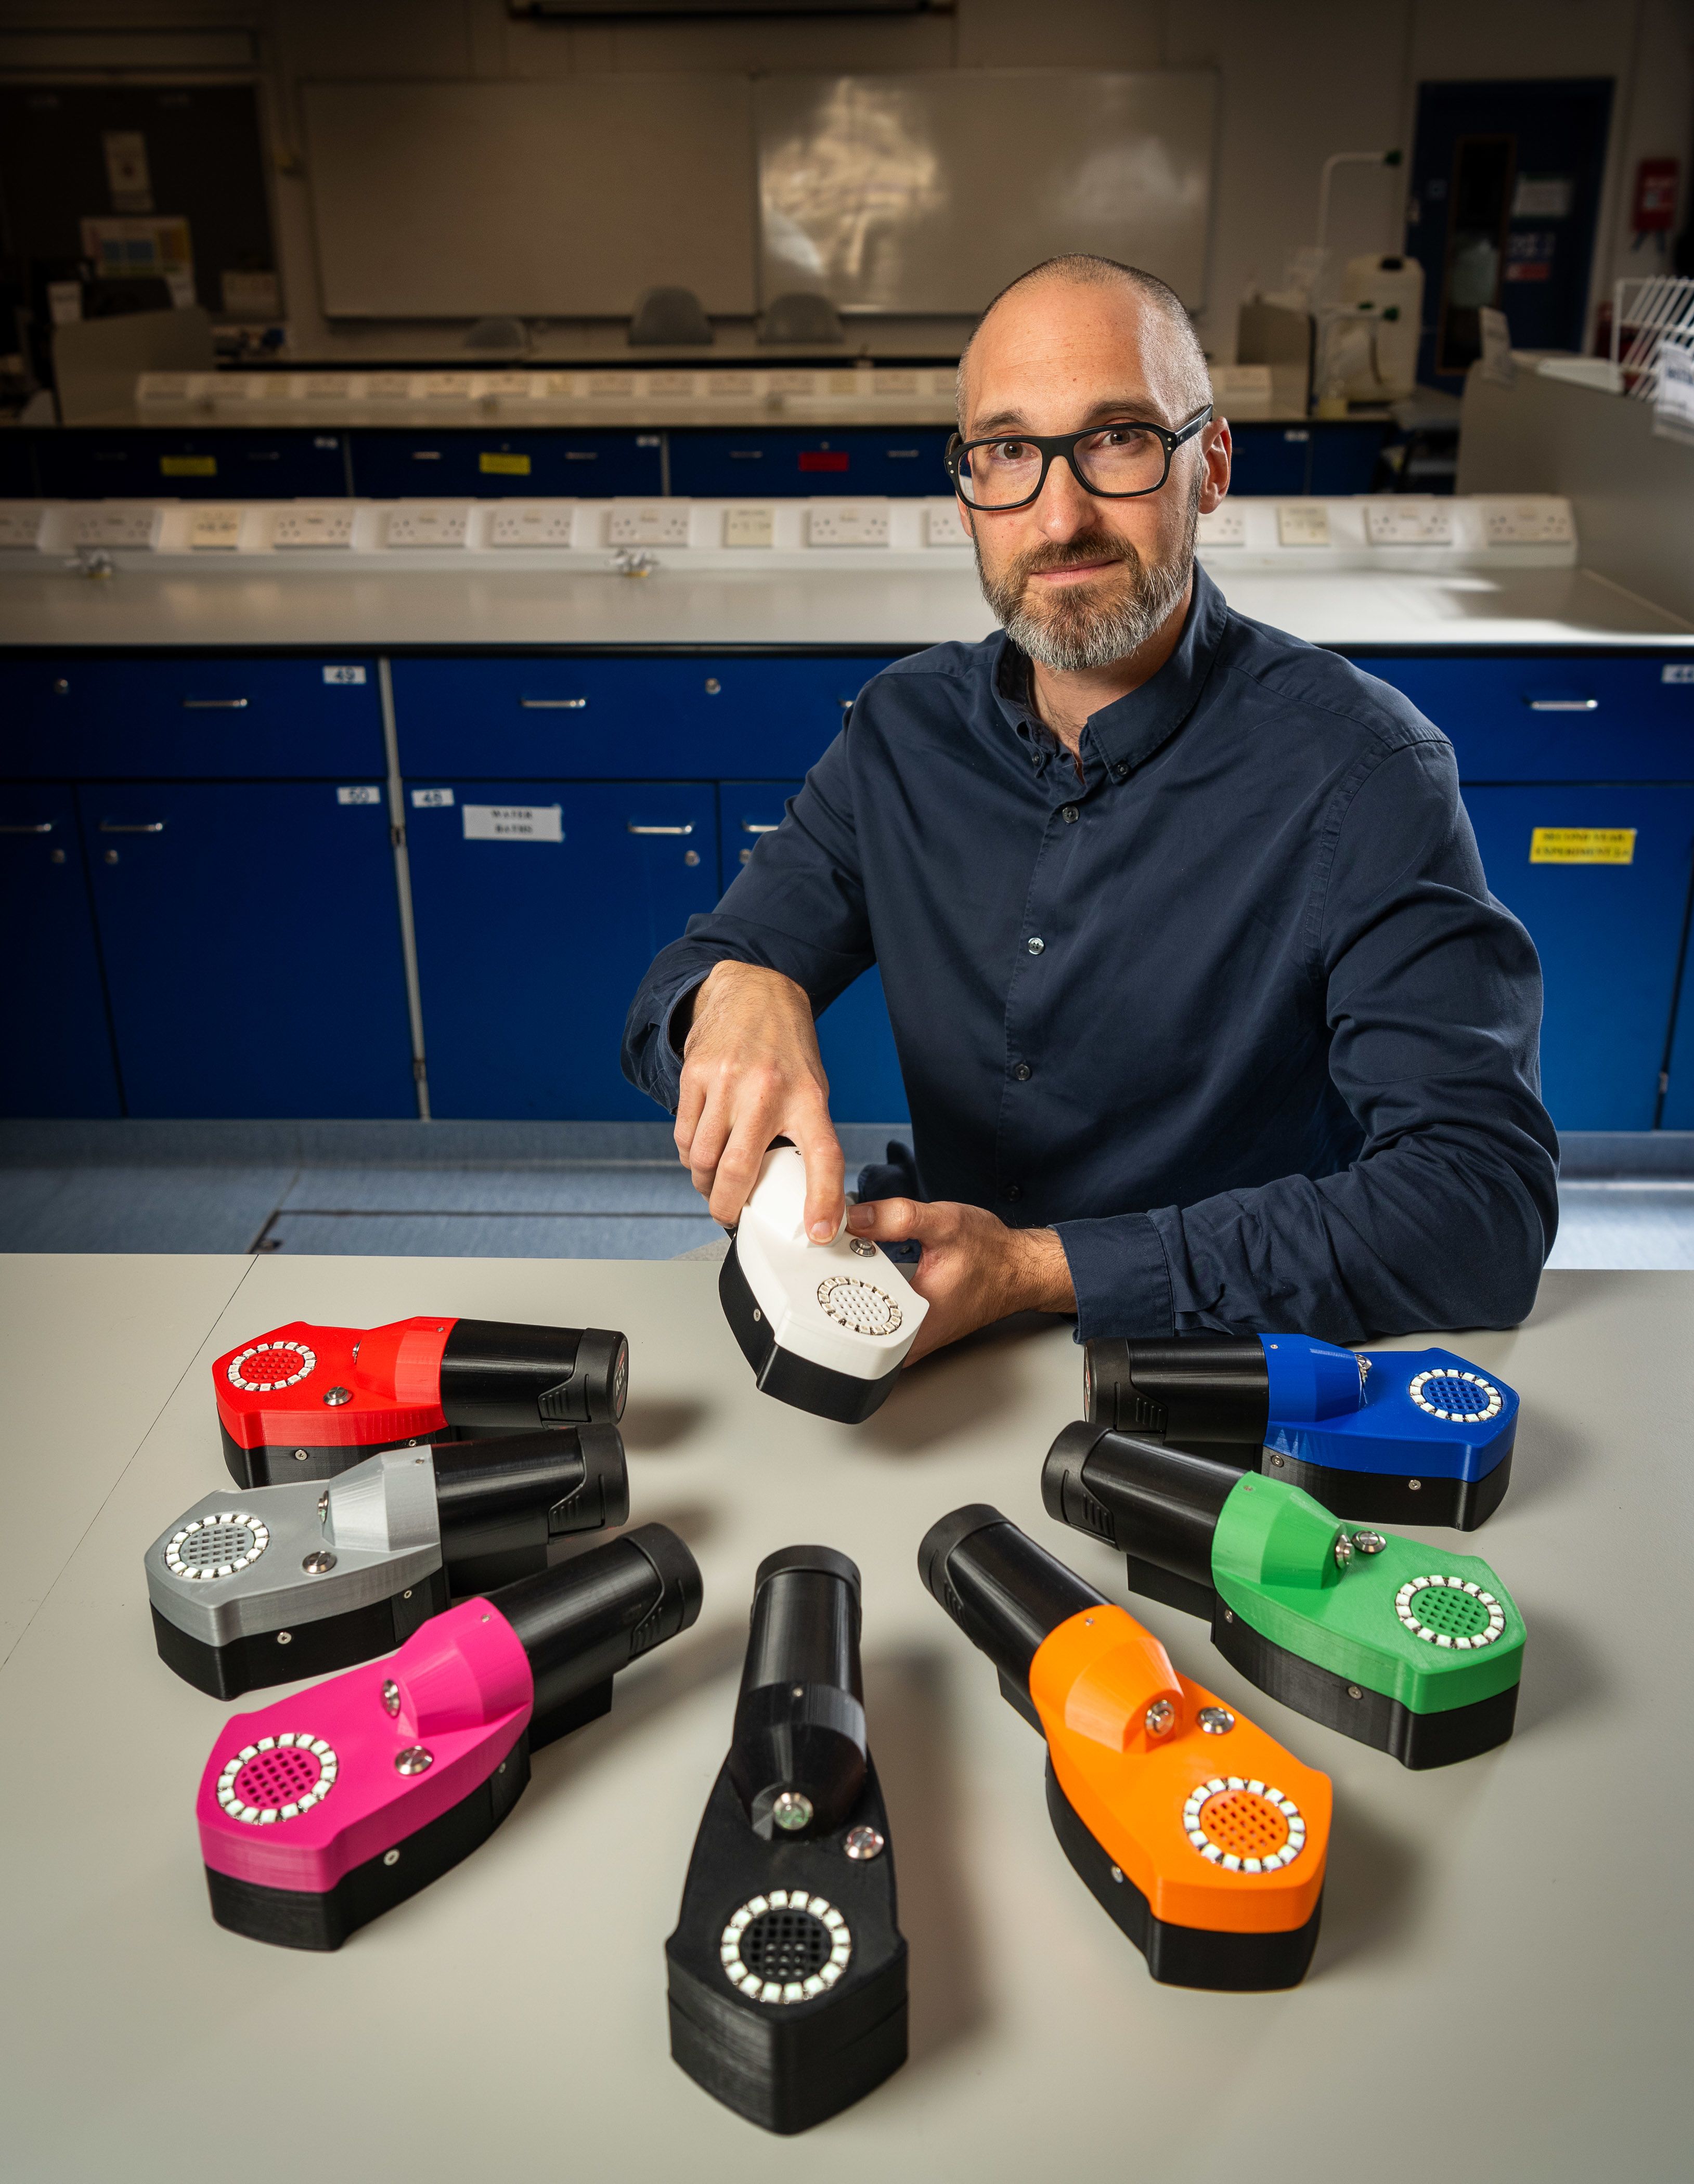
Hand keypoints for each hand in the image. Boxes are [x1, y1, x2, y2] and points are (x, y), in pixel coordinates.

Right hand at [673, 960, 844, 1234]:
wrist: (754, 992)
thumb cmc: (787, 1051)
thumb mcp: (812, 1088)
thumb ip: (804, 1136)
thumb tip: (802, 1195)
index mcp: (808, 1098)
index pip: (823, 1156)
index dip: (823, 1200)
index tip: (818, 1233)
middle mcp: (767, 1090)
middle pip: (738, 1170)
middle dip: (727, 1207)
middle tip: (728, 1216)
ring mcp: (726, 1081)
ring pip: (701, 1158)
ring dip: (703, 1182)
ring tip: (712, 1183)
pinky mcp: (695, 1074)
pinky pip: (682, 1134)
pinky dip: (688, 1154)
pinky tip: (699, 1151)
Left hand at [844, 1198, 1074, 1361]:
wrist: (1018, 1270)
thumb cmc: (991, 1252)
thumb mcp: (945, 1223)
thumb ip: (897, 1218)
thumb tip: (852, 1217)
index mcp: (916, 1321)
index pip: (852, 1316)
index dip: (831, 1284)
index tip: (823, 1259)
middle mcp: (912, 1342)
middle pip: (850, 1326)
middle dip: (834, 1290)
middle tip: (828, 1258)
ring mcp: (912, 1342)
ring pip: (861, 1327)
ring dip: (848, 1295)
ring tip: (842, 1264)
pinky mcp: (913, 1334)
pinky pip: (876, 1322)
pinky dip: (866, 1297)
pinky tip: (862, 1273)